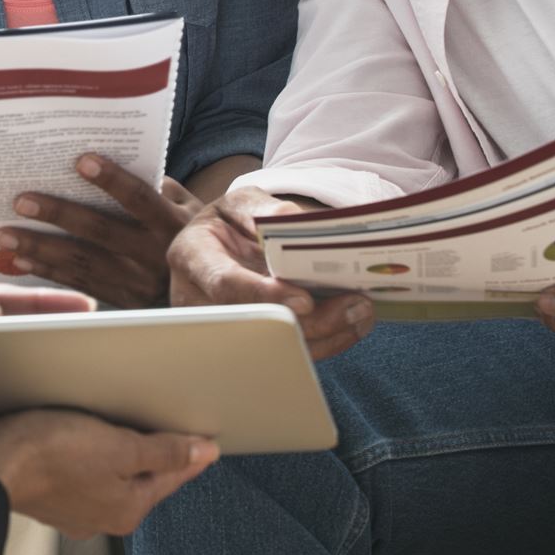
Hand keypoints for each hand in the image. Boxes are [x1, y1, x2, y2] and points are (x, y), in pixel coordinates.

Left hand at [0, 154, 200, 306]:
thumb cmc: (189, 230)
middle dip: (58, 215)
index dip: (111, 179)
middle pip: (100, 232)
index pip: (139, 198)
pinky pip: (80, 285)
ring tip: (4, 235)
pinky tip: (20, 260)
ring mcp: (137, 283)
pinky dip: (48, 272)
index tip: (80, 160)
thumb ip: (153, 184)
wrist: (212, 287)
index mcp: (171, 223)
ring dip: (40, 249)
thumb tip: (112, 159)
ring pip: (82, 263)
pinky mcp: (123, 302)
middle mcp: (154, 255)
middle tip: (20, 201)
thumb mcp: (184, 204)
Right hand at [0, 409, 217, 539]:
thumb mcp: (119, 448)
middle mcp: (101, 514)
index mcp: (126, 509)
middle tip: (157, 415)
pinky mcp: (46, 488)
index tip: (202, 432)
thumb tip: (204, 454)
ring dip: (113, 444)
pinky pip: (77, 465)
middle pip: (140, 472)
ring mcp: (71, 504)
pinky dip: (82, 446)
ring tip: (114, 415)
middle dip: (149, 445)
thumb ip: (164, 452)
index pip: (172, 476)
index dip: (189, 449)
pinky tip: (77, 426)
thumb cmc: (46, 456)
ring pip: (107, 468)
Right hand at [168, 185, 373, 360]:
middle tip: (355, 305)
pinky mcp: (245, 342)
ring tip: (362, 313)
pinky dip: (324, 342)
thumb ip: (266, 210)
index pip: (224, 283)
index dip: (264, 295)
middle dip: (309, 322)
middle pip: (255, 324)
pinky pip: (284, 352)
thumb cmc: (230, 221)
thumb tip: (297, 222)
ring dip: (325, 335)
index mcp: (192, 256)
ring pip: (274, 346)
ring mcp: (221, 327)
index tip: (305, 300)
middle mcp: (199, 299)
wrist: (220, 243)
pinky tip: (351, 325)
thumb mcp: (242, 203)